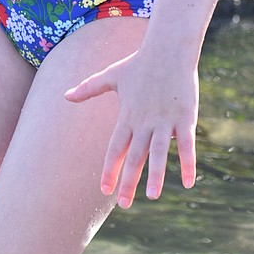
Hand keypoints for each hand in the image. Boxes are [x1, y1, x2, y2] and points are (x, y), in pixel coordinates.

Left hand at [64, 49, 198, 207]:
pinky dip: (188, 163)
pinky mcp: (186, 117)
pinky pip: (187, 145)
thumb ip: (89, 88)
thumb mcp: (111, 76)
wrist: (168, 48)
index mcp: (127, 115)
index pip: (115, 148)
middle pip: (134, 156)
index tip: (104, 189)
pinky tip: (189, 183)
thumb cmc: (139, 63)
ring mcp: (165, 120)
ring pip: (159, 153)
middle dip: (128, 181)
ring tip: (152, 196)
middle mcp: (144, 121)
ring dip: (155, 175)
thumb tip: (65, 95)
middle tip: (124, 205)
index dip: (110, 169)